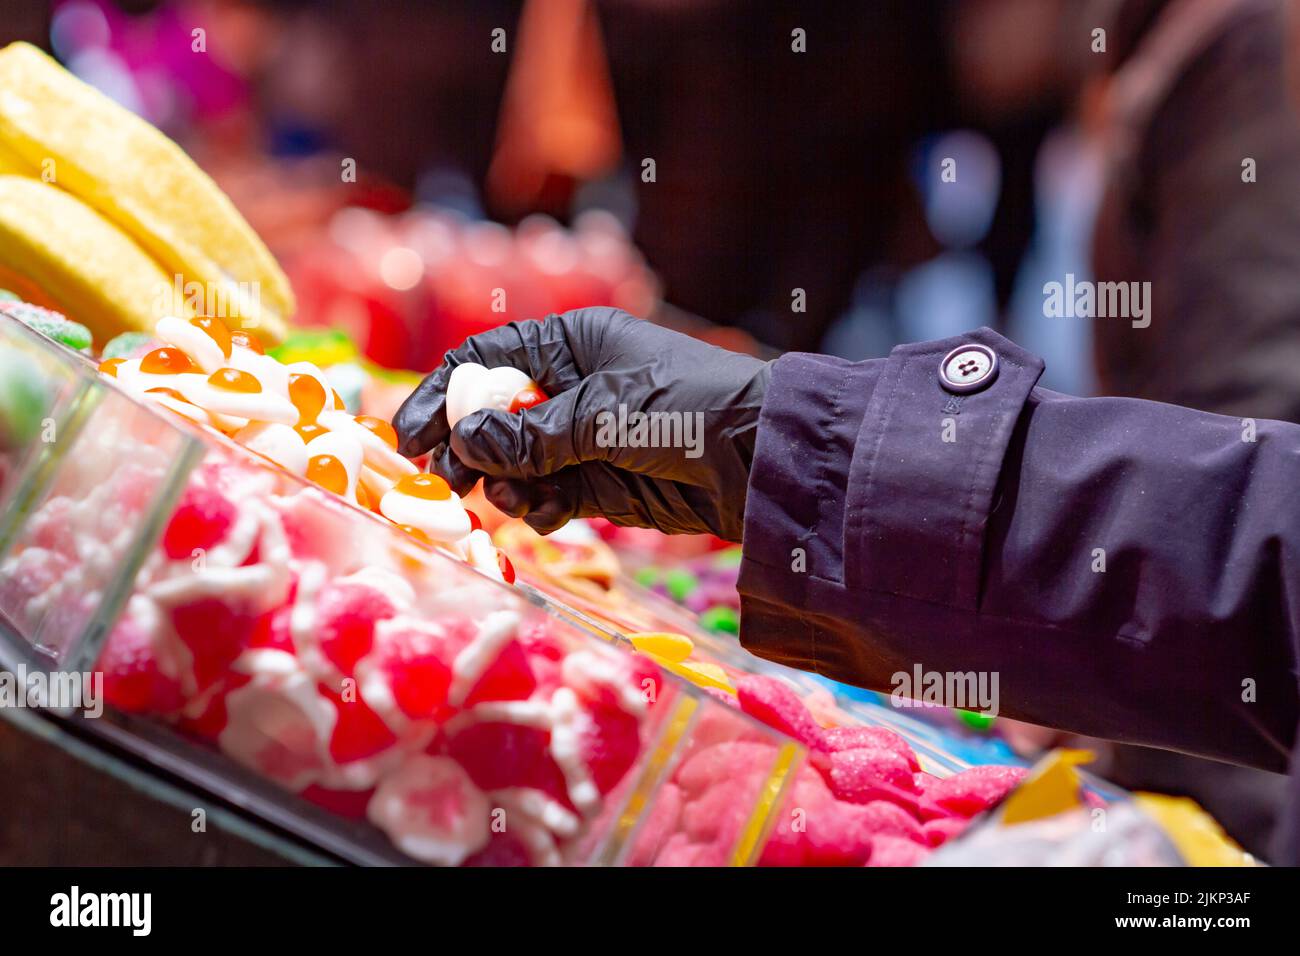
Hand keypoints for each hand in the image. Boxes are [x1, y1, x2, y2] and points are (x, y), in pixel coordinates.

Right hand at [392, 307, 769, 539]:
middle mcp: (570, 389)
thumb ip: (530, 433)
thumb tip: (463, 443)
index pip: (484, 363)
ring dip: (503, 484)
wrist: (763, 458)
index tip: (405, 436)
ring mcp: (583, 439)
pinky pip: (547, 497)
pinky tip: (545, 514)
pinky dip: (538, 508)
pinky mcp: (600, 484)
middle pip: (491, 419)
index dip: (441, 396)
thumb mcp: (604, 414)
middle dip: (464, 450)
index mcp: (570, 345)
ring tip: (510, 497)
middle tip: (442, 483)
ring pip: (514, 465)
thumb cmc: (687, 406)